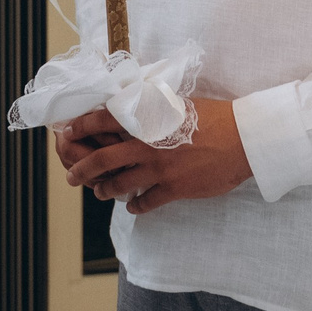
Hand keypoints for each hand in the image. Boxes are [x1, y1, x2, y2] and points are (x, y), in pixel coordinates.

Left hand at [58, 98, 251, 213]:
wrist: (243, 138)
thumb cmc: (215, 116)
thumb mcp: (178, 104)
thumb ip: (153, 107)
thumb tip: (135, 105)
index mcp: (147, 118)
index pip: (102, 120)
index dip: (81, 127)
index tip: (68, 132)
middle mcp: (146, 144)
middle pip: (102, 159)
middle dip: (81, 169)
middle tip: (71, 175)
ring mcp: (158, 168)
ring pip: (118, 184)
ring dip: (104, 190)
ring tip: (100, 192)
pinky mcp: (173, 188)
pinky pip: (145, 202)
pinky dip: (135, 206)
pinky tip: (133, 206)